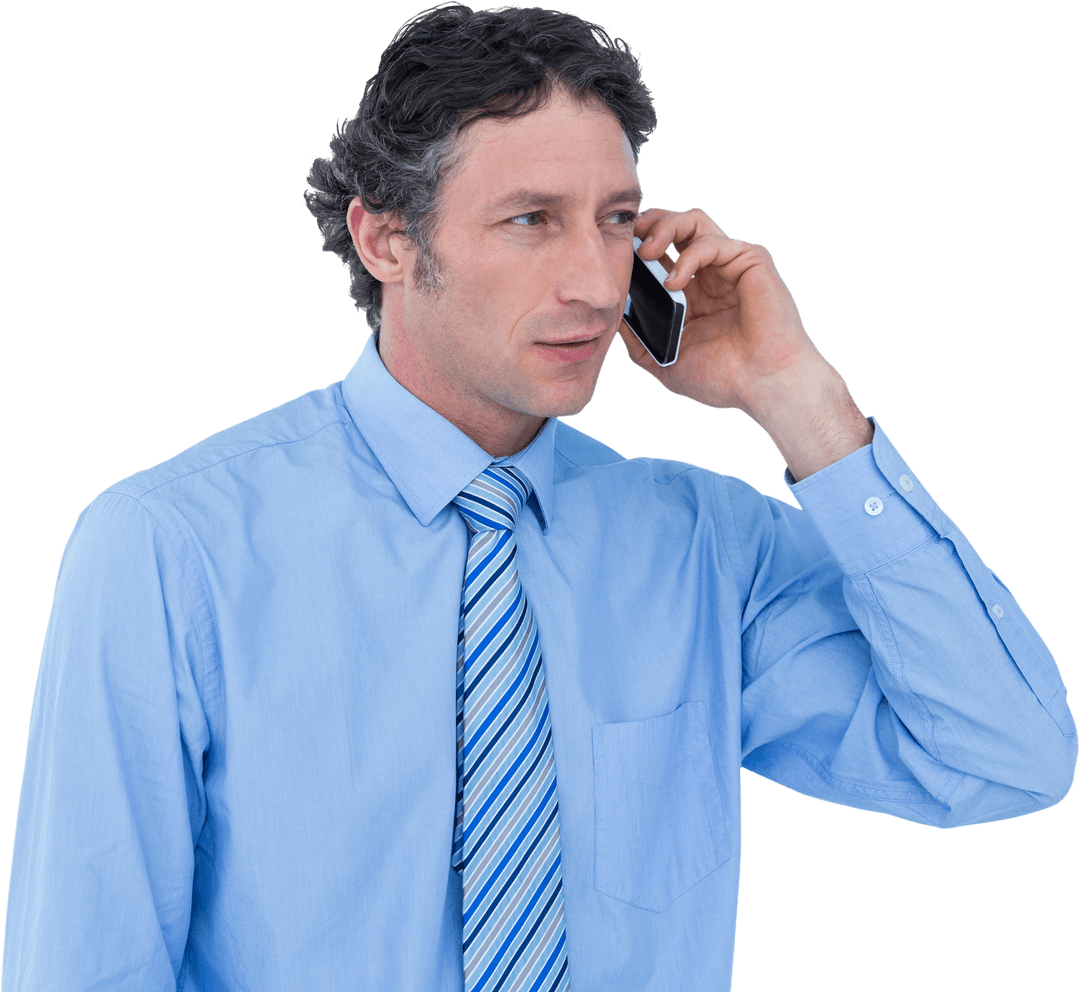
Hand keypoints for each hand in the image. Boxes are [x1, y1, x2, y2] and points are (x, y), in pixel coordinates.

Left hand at [619, 207, 871, 479]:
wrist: (762, 386)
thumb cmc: (724, 379)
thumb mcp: (665, 362)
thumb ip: (639, 339)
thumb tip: (613, 316)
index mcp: (692, 294)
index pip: (663, 252)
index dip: (639, 244)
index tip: (617, 251)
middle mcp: (711, 275)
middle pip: (677, 226)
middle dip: (650, 224)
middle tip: (630, 238)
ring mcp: (731, 266)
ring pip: (696, 222)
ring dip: (666, 227)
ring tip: (647, 251)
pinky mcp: (751, 261)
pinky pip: (714, 243)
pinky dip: (689, 256)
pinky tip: (675, 281)